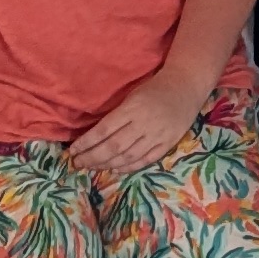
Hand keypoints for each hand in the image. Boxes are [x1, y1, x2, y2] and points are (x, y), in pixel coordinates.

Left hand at [64, 66, 204, 176]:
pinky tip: (116, 170)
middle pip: (113, 147)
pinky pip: (145, 160)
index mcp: (132, 108)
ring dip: (107, 165)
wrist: (186, 87)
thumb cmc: (154, 89)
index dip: (87, 143)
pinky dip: (129, 167)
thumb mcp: (132, 96)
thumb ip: (117, 116)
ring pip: (127, 157)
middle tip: (78, 163)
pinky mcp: (168, 143)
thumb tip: (94, 136)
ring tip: (92, 167)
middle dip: (92, 157)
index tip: (73, 151)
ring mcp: (157, 135)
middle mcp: (143, 123)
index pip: (104, 130)